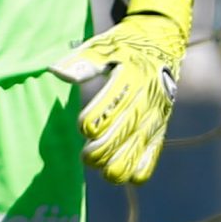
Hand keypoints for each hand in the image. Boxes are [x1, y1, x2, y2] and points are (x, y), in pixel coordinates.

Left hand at [50, 0, 191, 184]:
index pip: (110, 106)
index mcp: (130, 77)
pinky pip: (154, 152)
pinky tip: (128, 176)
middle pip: (124, 131)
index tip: (84, 127)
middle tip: (86, 157)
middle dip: (103, 150)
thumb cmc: (124, 47)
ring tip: (102, 169)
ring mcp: (156, 114)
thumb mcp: (104, 46)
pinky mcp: (161, 125)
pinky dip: (142, 168)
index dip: (93, 122)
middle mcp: (146, 98)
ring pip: (139, 146)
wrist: (162, 45)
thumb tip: (58, 72)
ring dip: (120, 163)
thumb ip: (83, 61)